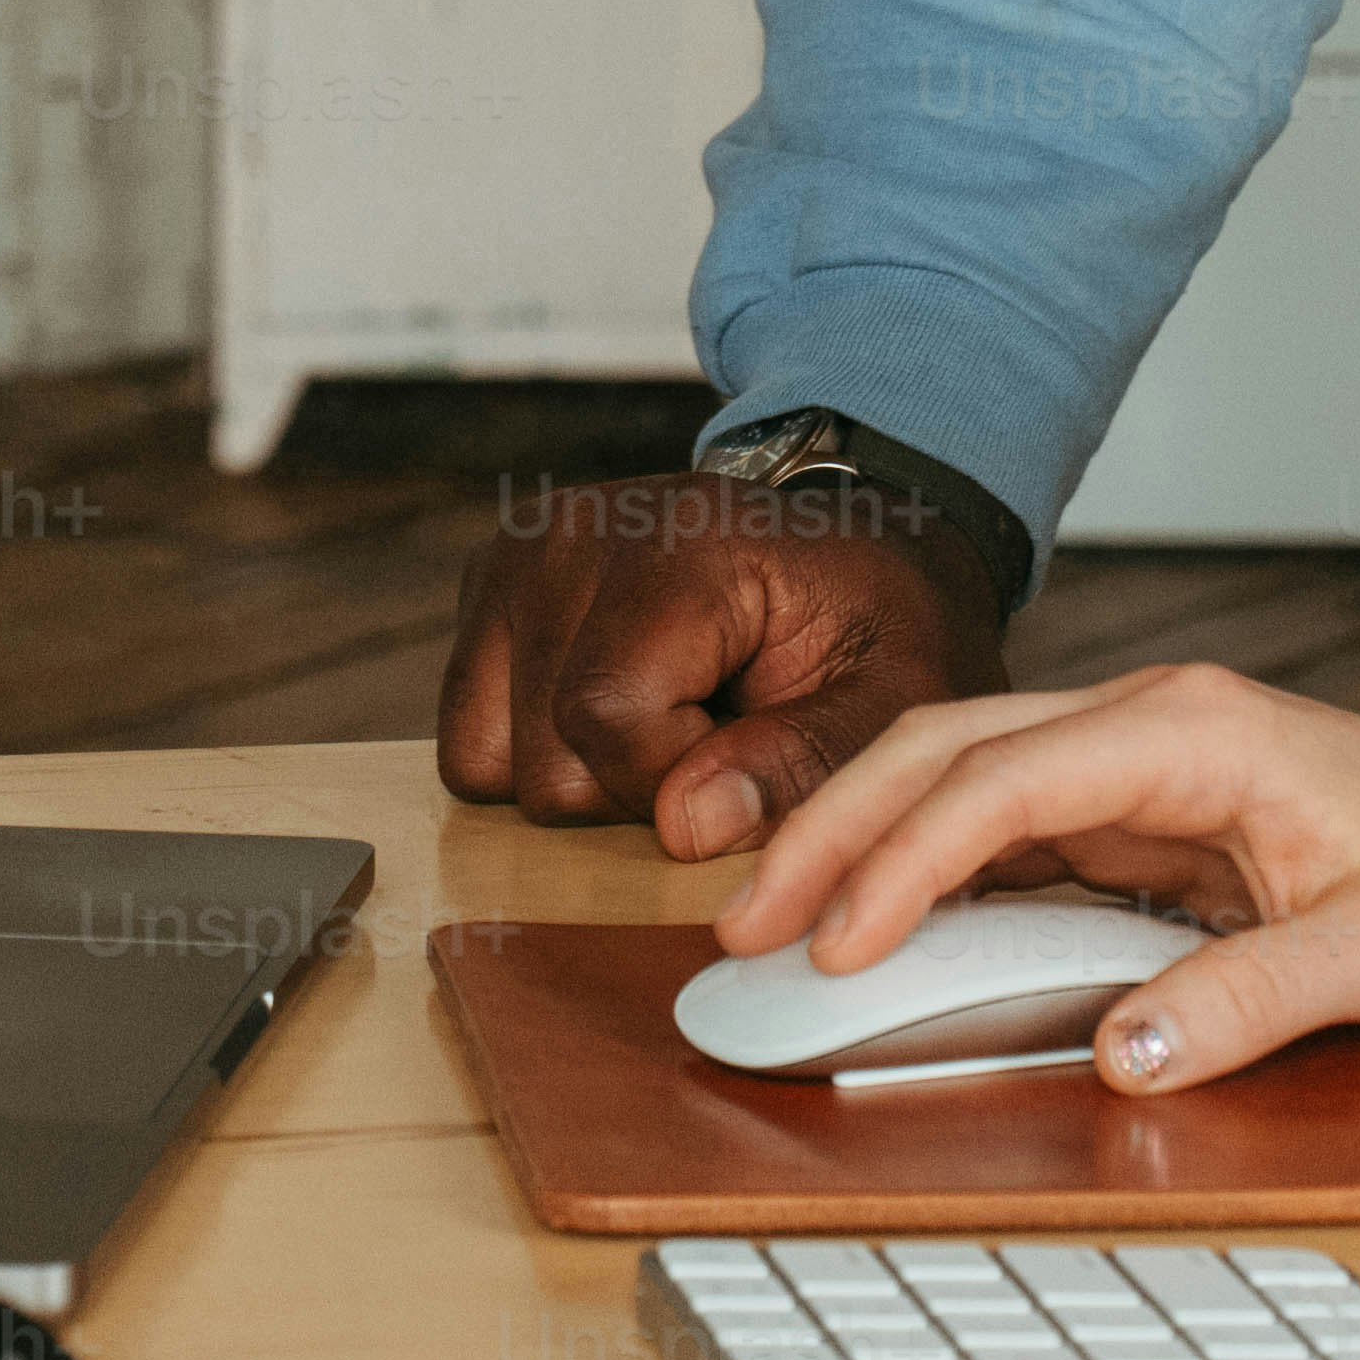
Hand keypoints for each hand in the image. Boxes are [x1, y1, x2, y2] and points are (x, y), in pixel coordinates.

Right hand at [431, 465, 1011, 855]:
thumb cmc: (874, 628)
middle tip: (717, 732)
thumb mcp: (891, 701)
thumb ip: (804, 766)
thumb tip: (682, 830)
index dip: (676, 782)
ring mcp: (518, 555)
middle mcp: (574, 530)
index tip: (752, 748)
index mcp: (680, 540)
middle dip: (633, 789)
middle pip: (545, 761)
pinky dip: (536, 754)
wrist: (852, 548)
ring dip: (582, 776)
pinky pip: (468, 741)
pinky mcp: (488, 588)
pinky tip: (620, 711)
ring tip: (670, 719)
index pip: (606, 717)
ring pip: (490, 763)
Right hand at [705, 663, 1359, 1086]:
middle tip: (742, 927)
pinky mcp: (1148, 818)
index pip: (1003, 779)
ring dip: (862, 848)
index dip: (902, 860)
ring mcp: (1146, 767)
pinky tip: (873, 936)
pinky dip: (924, 876)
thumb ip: (1256, 1001)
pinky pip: (1005, 833)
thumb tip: (1125, 1056)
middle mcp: (1154, 727)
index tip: (835, 948)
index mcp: (1195, 729)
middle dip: (832, 831)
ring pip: (959, 781)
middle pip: (945, 752)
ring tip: (775, 933)